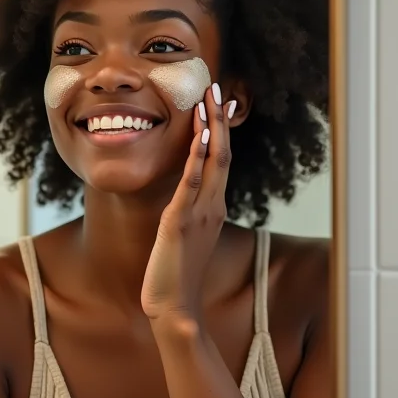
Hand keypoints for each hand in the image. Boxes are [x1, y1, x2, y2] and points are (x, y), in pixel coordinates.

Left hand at [141, 83, 234, 323]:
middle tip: (216, 88)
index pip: (221, 161)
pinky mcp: (180, 221)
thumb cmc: (177, 275)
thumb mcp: (186, 237)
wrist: (175, 308)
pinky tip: (199, 137)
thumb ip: (189, 214)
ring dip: (211, 128)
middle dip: (219, 119)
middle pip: (222, 153)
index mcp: (213, 209)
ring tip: (208, 100)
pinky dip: (197, 158)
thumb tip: (185, 198)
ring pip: (213, 162)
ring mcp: (199, 213)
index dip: (220, 131)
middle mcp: (212, 207)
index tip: (217, 105)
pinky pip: (192, 184)